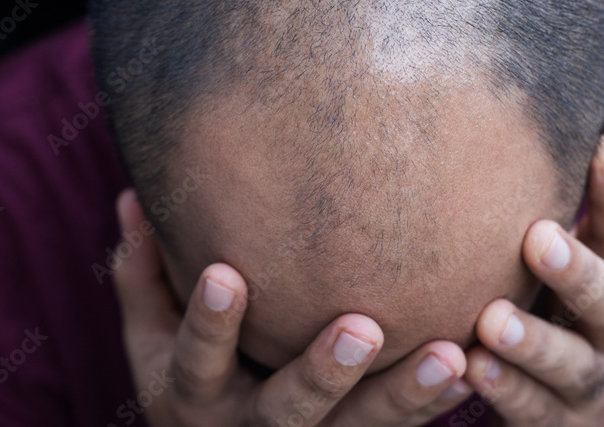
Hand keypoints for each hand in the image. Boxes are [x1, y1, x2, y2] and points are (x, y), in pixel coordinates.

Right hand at [112, 188, 474, 425]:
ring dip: (406, 396)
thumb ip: (142, 273)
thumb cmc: (187, 378)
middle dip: (325, 371)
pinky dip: (433, 406)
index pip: (197, 361)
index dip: (209, 323)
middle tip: (362, 327)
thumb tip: (132, 197)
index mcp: (194, 397)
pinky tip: (471, 365)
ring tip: (450, 353)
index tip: (226, 274)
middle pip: (290, 408)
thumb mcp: (148, 337)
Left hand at [463, 134, 603, 425]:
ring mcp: (584, 383)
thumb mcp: (526, 276)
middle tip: (537, 238)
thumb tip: (458, 132)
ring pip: (573, 363)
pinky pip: (535, 410)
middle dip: (576, 270)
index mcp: (595, 285)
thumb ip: (509, 228)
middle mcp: (600, 332)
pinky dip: (507, 390)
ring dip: (535, 341)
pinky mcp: (557, 425)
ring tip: (492, 321)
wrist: (549, 417)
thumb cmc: (525, 320)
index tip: (602, 145)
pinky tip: (473, 369)